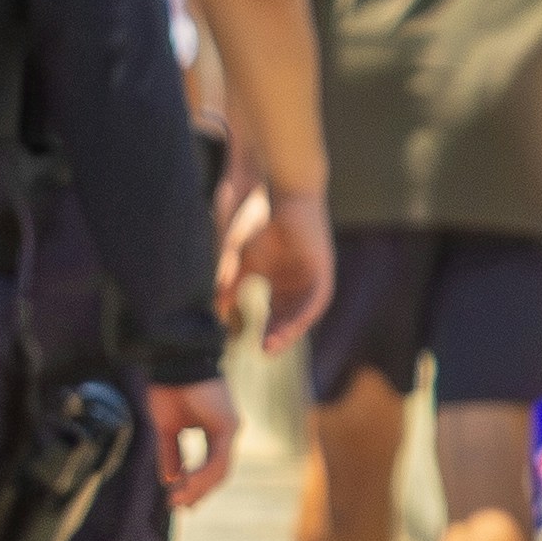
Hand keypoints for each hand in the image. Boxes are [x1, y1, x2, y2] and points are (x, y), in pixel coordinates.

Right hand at [147, 374, 239, 510]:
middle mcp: (227, 430)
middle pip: (218, 473)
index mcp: (215, 430)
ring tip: (179, 499)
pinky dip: (202, 476)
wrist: (172, 363)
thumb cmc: (167, 389)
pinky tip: (185, 484)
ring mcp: (231, 429)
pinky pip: (218, 460)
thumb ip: (170, 455)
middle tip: (180, 507)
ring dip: (199, 489)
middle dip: (198, 493)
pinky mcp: (229, 427)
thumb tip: (170, 481)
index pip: (211, 466)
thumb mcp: (165, 430)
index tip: (177, 501)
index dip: (196, 487)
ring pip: (220, 471)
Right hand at [226, 181, 335, 347]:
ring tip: (272, 345)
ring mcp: (310, 275)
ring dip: (290, 331)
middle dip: (276, 336)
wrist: (278, 189)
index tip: (247, 346)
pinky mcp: (323, 268)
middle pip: (287, 317)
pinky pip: (318, 300)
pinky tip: (292, 325)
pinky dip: (304, 315)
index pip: (272, 314)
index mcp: (277, 278)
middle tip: (262, 351)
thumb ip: (229, 285)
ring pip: (303, 313)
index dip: (261, 330)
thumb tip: (217, 312)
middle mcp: (295, 280)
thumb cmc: (256, 218)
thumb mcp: (239, 259)